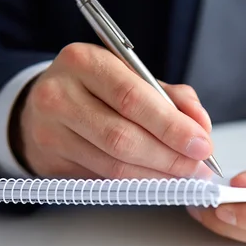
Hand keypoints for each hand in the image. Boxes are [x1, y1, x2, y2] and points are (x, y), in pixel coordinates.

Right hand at [11, 42, 214, 178]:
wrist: (43, 105)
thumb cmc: (96, 89)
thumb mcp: (131, 77)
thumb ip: (171, 97)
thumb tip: (201, 126)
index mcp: (84, 62)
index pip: (133, 98)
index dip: (171, 126)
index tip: (202, 144)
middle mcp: (60, 94)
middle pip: (122, 137)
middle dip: (169, 157)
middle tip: (198, 167)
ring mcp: (51, 131)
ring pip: (113, 165)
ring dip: (157, 175)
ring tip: (185, 176)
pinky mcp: (51, 161)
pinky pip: (103, 179)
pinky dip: (137, 183)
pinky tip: (158, 180)